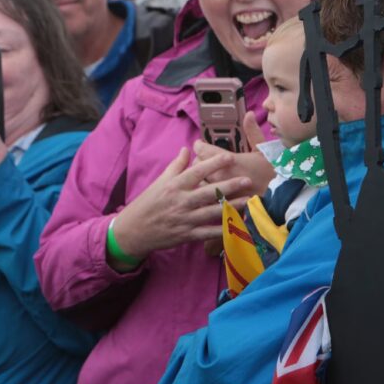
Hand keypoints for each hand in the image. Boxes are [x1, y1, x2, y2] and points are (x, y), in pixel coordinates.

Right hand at [111, 148, 250, 262]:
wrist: (134, 229)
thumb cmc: (148, 203)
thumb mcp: (160, 181)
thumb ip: (176, 166)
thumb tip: (187, 149)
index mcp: (174, 186)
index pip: (197, 172)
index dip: (213, 164)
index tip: (229, 157)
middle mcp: (181, 201)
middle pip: (209, 192)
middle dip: (230, 185)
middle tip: (247, 179)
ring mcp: (185, 219)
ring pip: (212, 212)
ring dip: (232, 206)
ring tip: (248, 200)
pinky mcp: (187, 235)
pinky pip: (208, 232)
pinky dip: (223, 229)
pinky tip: (237, 225)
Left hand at [192, 112, 273, 196]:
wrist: (280, 197)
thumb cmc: (272, 172)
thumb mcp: (263, 149)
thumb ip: (252, 131)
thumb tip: (249, 114)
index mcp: (228, 160)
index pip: (200, 149)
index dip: (200, 145)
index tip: (202, 145)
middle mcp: (219, 175)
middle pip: (196, 164)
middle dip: (199, 160)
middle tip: (206, 159)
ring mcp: (219, 191)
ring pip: (198, 181)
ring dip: (201, 176)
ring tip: (208, 174)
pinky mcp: (221, 203)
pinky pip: (206, 195)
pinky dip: (206, 190)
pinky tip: (212, 188)